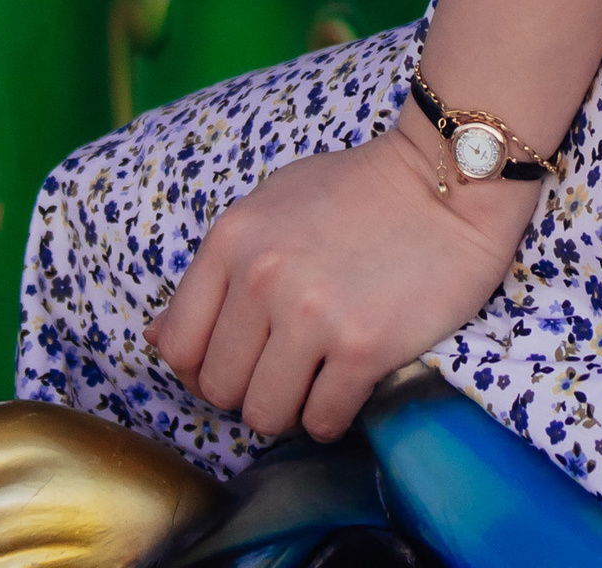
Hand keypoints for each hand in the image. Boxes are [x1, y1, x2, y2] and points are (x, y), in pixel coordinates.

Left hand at [147, 113, 534, 441]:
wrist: (445, 179)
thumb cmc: (356, 192)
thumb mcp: (270, 207)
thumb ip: (216, 271)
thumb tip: (157, 340)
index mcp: (232, 239)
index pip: (177, 346)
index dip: (202, 367)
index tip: (237, 360)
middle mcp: (263, 277)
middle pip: (220, 390)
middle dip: (250, 388)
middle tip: (288, 366)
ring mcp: (312, 313)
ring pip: (265, 416)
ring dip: (290, 409)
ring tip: (318, 376)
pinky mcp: (363, 347)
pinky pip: (321, 422)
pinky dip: (332, 416)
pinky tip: (349, 382)